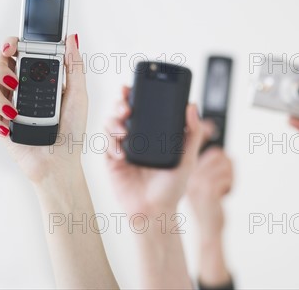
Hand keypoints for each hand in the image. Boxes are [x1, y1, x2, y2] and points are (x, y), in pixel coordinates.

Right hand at [0, 34, 85, 183]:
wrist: (60, 163)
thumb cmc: (72, 130)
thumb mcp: (78, 95)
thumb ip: (74, 66)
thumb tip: (72, 38)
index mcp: (37, 78)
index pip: (18, 51)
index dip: (10, 43)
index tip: (12, 46)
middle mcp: (19, 88)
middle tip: (14, 81)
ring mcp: (7, 105)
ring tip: (13, 111)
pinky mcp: (0, 125)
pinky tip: (8, 129)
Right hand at [105, 86, 204, 216]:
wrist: (156, 212)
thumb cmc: (171, 187)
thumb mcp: (188, 157)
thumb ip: (193, 132)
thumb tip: (192, 106)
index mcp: (151, 132)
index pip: (140, 106)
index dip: (132, 93)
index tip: (131, 87)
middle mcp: (135, 136)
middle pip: (120, 110)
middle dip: (119, 103)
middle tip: (126, 106)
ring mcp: (121, 147)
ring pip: (109, 124)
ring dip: (113, 122)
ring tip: (123, 130)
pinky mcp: (111, 161)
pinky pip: (105, 145)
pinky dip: (111, 145)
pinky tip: (122, 153)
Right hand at [187, 146, 232, 236]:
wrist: (208, 232)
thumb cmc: (211, 210)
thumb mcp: (205, 188)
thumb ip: (209, 171)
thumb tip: (222, 153)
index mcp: (191, 174)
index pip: (214, 153)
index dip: (225, 162)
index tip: (223, 177)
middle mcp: (192, 177)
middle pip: (221, 156)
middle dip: (229, 169)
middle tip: (225, 184)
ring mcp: (199, 183)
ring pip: (225, 166)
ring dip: (230, 179)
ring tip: (223, 191)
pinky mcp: (209, 191)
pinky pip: (227, 179)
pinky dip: (230, 187)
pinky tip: (224, 196)